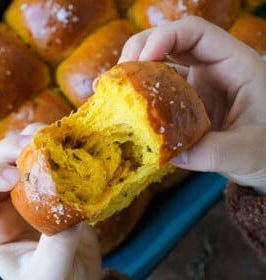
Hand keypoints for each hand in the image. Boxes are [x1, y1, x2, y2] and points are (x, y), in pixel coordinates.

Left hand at [0, 124, 105, 279]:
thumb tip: (70, 213)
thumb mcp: (50, 275)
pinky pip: (46, 157)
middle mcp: (4, 205)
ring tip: (52, 140)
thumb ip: (57, 247)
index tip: (14, 178)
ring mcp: (29, 193)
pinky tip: (68, 146)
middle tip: (36, 146)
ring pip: (18, 154)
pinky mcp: (51, 187)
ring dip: (31, 140)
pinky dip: (55, 146)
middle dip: (10, 151)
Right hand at [119, 16, 265, 193]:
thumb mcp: (246, 151)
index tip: (142, 59)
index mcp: (235, 64)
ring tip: (117, 87)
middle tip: (120, 72)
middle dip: (140, 49)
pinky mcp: (186, 101)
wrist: (264, 159)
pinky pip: (160, 88)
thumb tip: (171, 156)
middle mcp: (213, 67)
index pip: (196, 32)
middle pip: (171, 40)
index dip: (164, 38)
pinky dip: (142, 92)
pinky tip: (129, 104)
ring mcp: (198, 84)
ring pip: (162, 62)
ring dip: (136, 70)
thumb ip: (212, 153)